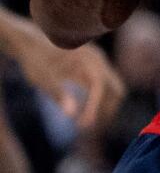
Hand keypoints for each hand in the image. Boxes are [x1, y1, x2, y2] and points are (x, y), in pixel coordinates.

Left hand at [7, 18, 123, 129]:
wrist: (31, 43)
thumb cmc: (35, 59)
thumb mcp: (43, 78)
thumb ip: (57, 94)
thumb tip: (71, 115)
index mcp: (87, 58)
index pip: (99, 86)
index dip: (94, 108)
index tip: (83, 126)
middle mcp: (97, 61)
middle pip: (115, 88)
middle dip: (107, 111)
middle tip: (89, 130)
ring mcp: (96, 66)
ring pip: (111, 91)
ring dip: (104, 110)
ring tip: (86, 128)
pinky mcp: (91, 72)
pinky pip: (102, 91)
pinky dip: (98, 106)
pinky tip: (84, 119)